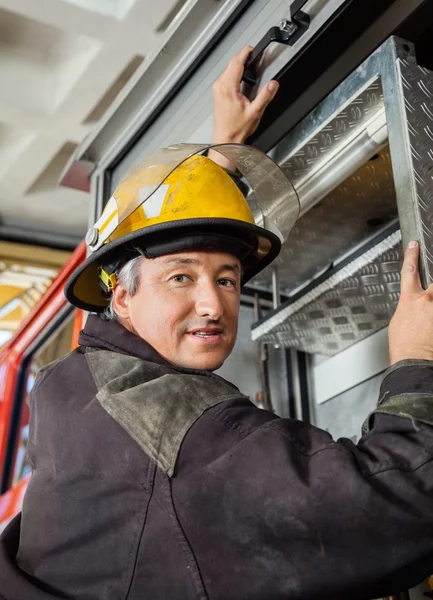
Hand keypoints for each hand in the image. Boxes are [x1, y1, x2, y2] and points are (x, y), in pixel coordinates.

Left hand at [209, 46, 278, 169]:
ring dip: (239, 65)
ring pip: (228, 69)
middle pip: (232, 63)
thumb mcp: (254, 112)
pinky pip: (226, 76)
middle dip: (244, 58)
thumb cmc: (236, 129)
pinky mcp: (218, 93)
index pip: (236, 62)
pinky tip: (243, 77)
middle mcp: (220, 86)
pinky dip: (235, 73)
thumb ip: (265, 96)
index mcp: (228, 88)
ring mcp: (217, 89)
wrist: (225, 139)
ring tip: (251, 65)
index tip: (252, 49)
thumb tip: (273, 84)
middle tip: (255, 57)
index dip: (245, 53)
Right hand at [388, 241, 432, 362]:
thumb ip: (409, 308)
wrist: (414, 361)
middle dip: (431, 283)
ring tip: (426, 317)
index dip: (411, 255)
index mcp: (409, 300)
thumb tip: (414, 307)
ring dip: (431, 302)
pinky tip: (430, 325)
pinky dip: (432, 317)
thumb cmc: (404, 347)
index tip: (414, 245)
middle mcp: (427, 300)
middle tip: (427, 293)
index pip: (409, 270)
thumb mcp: (399, 322)